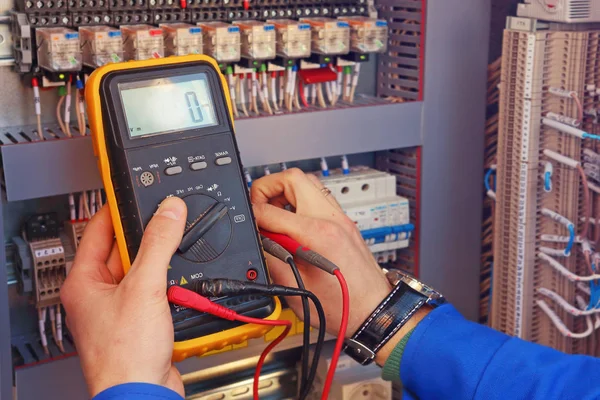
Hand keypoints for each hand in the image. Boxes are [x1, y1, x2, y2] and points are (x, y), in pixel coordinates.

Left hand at [60, 197, 186, 396]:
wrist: (143, 393)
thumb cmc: (124, 353)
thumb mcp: (144, 287)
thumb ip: (157, 244)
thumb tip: (168, 211)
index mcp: (84, 281)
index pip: (99, 229)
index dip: (119, 209)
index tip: (138, 193)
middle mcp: (98, 294)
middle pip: (126, 250)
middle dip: (150, 240)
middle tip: (169, 224)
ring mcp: (120, 309)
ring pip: (145, 272)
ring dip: (164, 266)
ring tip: (176, 262)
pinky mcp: (140, 322)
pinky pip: (157, 293)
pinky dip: (171, 288)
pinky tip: (181, 289)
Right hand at [251, 168, 392, 339]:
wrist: (374, 311)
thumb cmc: (341, 307)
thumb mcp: (293, 288)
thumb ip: (269, 258)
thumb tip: (256, 239)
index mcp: (316, 235)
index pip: (271, 210)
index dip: (252, 214)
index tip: (248, 222)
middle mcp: (331, 219)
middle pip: (293, 177)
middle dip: (268, 187)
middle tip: (259, 207)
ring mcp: (341, 218)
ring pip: (308, 183)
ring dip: (286, 192)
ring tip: (275, 214)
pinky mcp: (345, 223)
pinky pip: (319, 197)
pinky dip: (302, 202)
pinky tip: (294, 222)